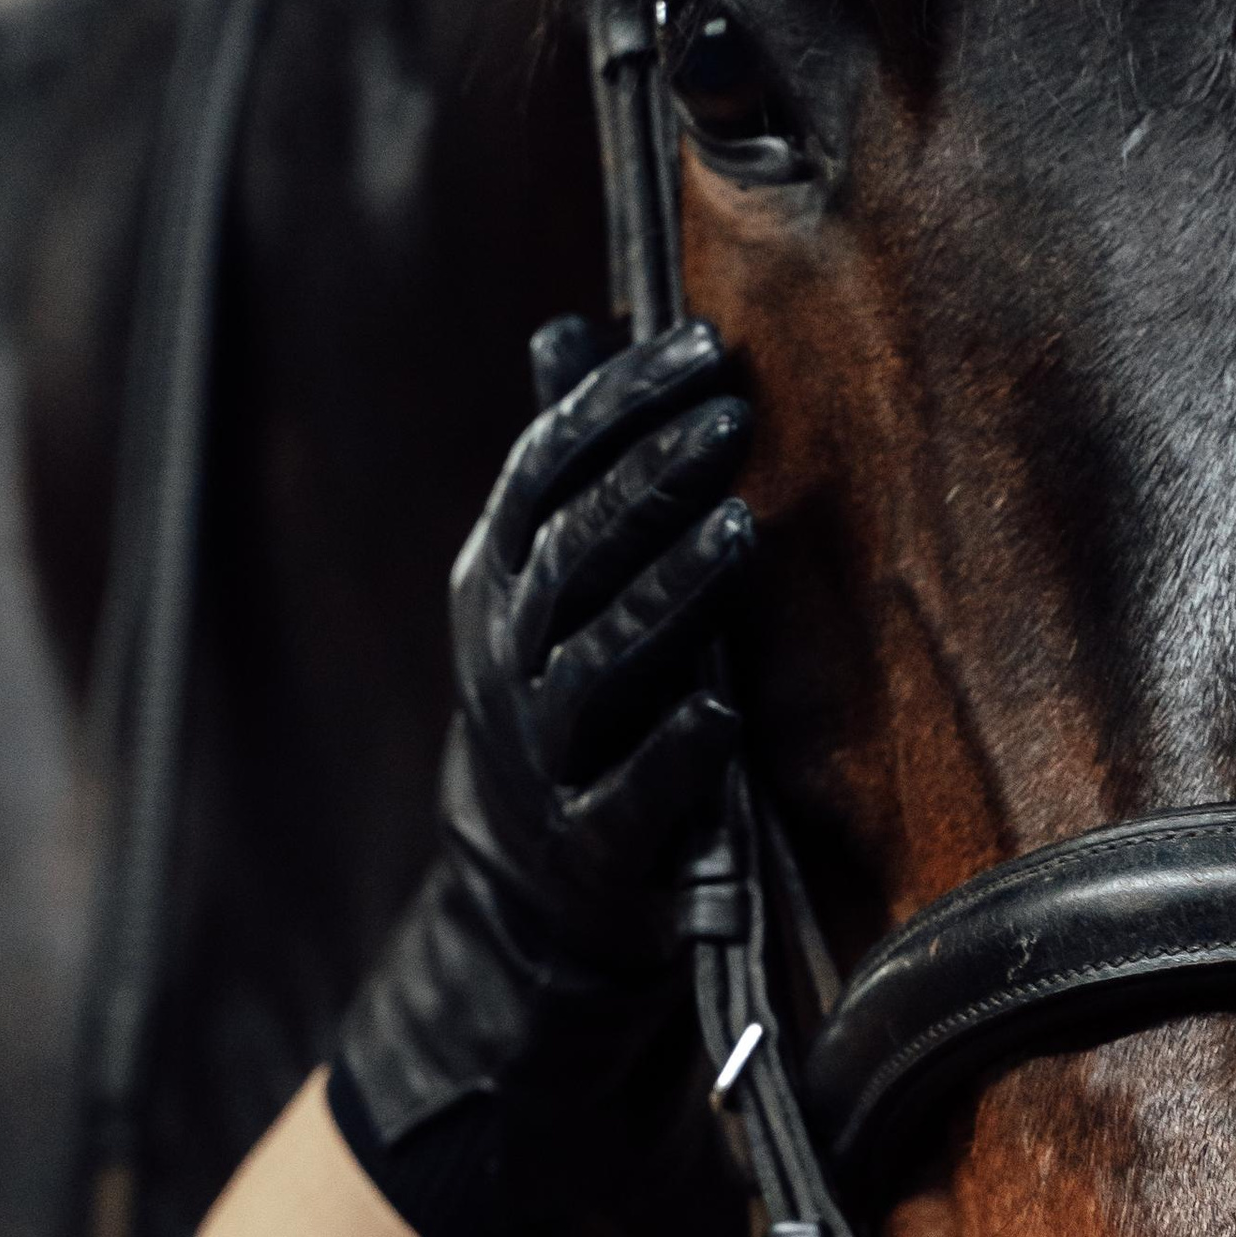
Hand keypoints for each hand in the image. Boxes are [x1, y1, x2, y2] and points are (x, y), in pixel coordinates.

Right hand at [332, 316, 751, 1236]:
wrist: (523, 906)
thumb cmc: (565, 714)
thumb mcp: (541, 590)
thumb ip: (564, 470)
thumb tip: (569, 331)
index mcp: (495, 587)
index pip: (542, 473)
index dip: (611, 406)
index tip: (698, 346)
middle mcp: (506, 664)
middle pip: (568, 554)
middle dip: (647, 475)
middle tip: (731, 414)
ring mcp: (544, 758)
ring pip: (592, 662)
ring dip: (666, 593)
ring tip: (740, 527)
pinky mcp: (592, 848)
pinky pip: (629, 795)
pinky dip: (674, 753)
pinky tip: (723, 709)